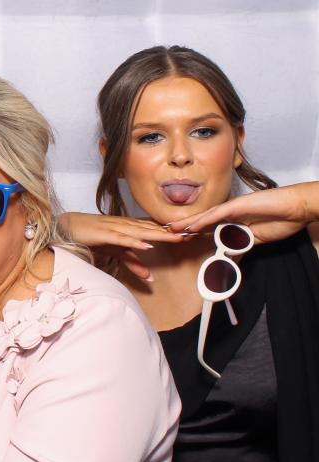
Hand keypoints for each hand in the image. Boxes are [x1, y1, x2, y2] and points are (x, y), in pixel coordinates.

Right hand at [58, 212, 187, 279]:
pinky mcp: (103, 234)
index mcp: (128, 228)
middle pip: (153, 228)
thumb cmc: (90, 236)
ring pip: (141, 231)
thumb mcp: (114, 252)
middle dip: (173, 231)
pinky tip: (146, 244)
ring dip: (159, 234)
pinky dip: (134, 240)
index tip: (193, 233)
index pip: (155, 229)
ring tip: (178, 238)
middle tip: (195, 232)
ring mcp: (114, 228)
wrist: (66, 227)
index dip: (173, 231)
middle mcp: (125, 225)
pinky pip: (121, 238)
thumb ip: (131, 262)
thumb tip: (149, 276)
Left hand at [170, 182, 318, 243]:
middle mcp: (229, 212)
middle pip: (201, 220)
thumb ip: (241, 245)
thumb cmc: (280, 220)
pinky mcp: (238, 206)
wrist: (296, 209)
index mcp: (233, 220)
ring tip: (170, 229)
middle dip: (183, 227)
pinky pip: (217, 214)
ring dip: (187, 223)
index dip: (193, 232)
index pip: (208, 226)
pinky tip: (191, 226)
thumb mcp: (256, 239)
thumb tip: (231, 256)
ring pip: (204, 216)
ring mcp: (233, 208)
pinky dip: (203, 221)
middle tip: (165, 233)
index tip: (180, 239)